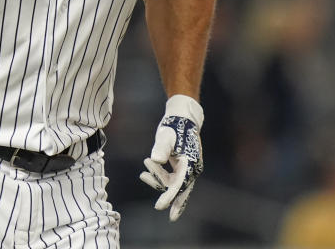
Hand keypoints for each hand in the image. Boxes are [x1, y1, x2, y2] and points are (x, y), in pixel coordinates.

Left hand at [139, 94, 203, 220]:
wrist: (181, 116)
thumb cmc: (174, 125)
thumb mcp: (166, 136)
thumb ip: (161, 148)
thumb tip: (156, 160)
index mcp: (190, 162)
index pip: (180, 184)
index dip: (170, 196)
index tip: (161, 207)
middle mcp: (191, 167)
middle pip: (183, 189)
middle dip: (176, 202)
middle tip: (171, 217)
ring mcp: (186, 167)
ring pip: (172, 182)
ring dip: (157, 180)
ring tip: (143, 173)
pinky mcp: (179, 165)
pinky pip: (169, 177)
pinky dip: (157, 176)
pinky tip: (144, 173)